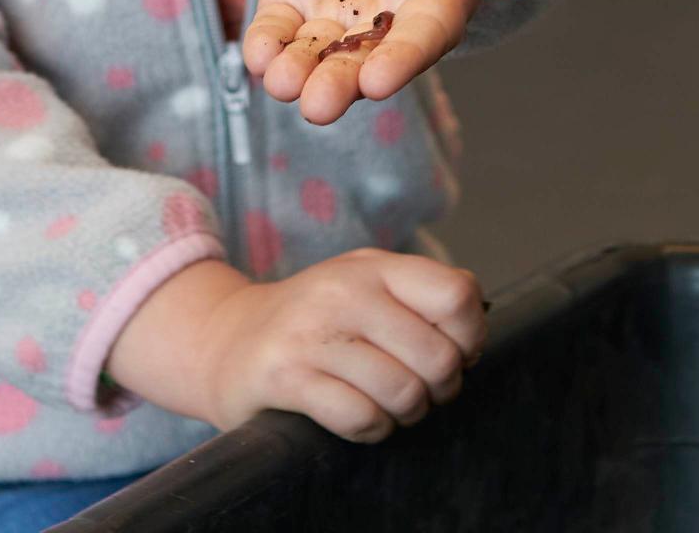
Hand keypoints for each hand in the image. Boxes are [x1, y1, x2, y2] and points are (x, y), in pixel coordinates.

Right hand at [108, 250, 486, 439]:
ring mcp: (312, 335)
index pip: (458, 295)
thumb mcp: (364, 286)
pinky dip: (372, 429)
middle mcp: (344, 293)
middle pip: (438, 357)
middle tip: (418, 389)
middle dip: (439, 388)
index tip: (453, 352)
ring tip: (388, 404)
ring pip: (403, 393)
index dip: (470, 337)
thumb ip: (418, 297)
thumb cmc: (314, 320)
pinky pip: (360, 418)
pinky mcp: (285, 377)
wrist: (223, 339)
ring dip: (405, 413)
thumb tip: (474, 331)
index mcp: (374, 268)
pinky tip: (357, 416)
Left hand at [242, 0, 524, 123]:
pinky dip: (266, 41)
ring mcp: (336, 12)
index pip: (420, 39)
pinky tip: (258, 53)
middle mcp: (384, 23)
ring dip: (296, 72)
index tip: (378, 81)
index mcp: (436, 5)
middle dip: (338, 85)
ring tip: (282, 83)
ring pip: (315, 53)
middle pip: (361, 62)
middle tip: (318, 106)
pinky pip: (278, 25)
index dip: (400, 61)